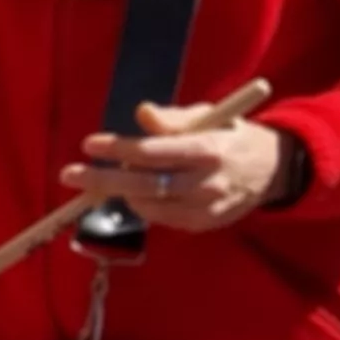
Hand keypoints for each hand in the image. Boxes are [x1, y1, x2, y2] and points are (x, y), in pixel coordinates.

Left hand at [66, 103, 285, 233]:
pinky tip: (137, 190)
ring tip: (112, 174)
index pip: (154, 152)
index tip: (89, 144)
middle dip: (102, 179)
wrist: (271, 170)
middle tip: (68, 174)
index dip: (119, 148)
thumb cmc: (230, 135)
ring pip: (147, 204)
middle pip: (143, 184)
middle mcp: (207, 183)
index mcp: (209, 149)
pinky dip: (142, 203)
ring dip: (121, 190)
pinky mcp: (201, 225)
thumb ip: (174, 119)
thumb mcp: (209, 116)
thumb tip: (142, 113)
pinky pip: (159, 217)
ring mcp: (204, 208)